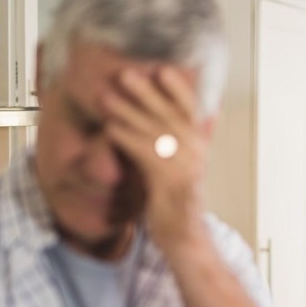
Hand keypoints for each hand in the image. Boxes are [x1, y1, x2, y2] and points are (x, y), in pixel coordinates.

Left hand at [102, 66, 208, 249]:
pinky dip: (127, 139)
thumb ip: (182, 143)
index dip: (178, 88)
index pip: (191, 110)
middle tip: (125, 74)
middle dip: (147, 93)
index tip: (162, 68)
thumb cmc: (176, 202)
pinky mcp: (169, 184)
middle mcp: (195, 154)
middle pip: (171, 114)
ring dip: (129, 112)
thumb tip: (189, 118)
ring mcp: (184, 168)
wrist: (184, 238)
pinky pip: (145, 154)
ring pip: (155, 132)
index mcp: (198, 146)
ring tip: (107, 98)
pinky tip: (110, 129)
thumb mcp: (182, 167)